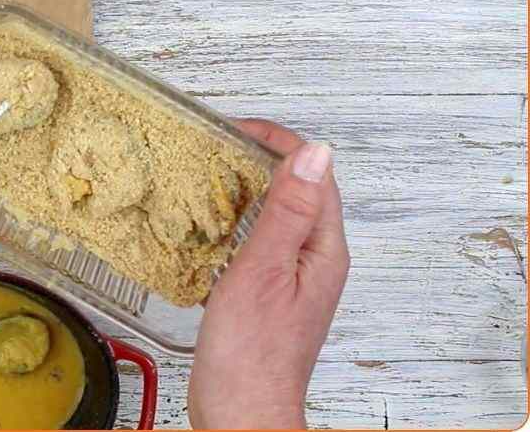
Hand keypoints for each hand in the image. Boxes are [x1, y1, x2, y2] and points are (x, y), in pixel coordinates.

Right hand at [188, 119, 349, 428]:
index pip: (315, 175)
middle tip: (218, 145)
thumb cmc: (251, 355)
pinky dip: (238, 221)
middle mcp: (316, 260)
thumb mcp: (264, 270)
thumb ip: (287, 211)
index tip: (238, 129)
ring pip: (279, 213)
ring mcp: (295, 277)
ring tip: (210, 175)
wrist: (241, 411)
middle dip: (261, 159)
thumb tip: (314, 153)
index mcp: (323, 250)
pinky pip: (261, 240)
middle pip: (299, 189)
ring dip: (248, 188)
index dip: (279, 142)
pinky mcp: (271, 292)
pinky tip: (210, 225)